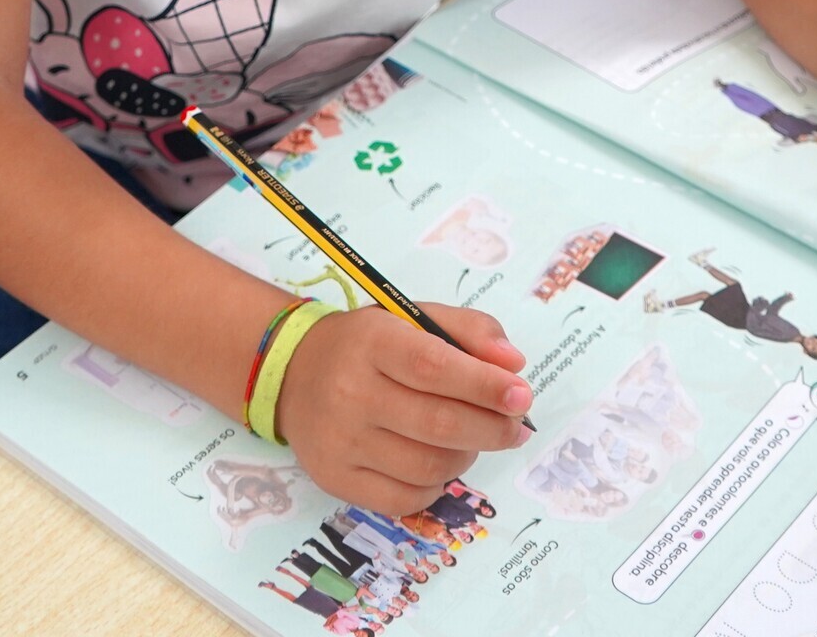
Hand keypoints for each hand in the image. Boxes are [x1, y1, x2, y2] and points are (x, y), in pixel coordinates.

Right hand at [273, 304, 531, 513]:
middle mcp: (349, 393)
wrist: (294, 374)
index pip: (434, 367)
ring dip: (467, 456)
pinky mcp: (335, 479)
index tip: (522, 395)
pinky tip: (439, 462)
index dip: (484, 386)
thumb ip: (470, 331)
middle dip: (492, 429)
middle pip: (438, 424)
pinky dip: (437, 484)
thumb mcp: (413, 318)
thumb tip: (513, 366)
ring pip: (429, 466)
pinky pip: (406, 498)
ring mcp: (340, 442)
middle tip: (515, 427)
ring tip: (473, 440)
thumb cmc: (368, 346)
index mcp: (371, 342)